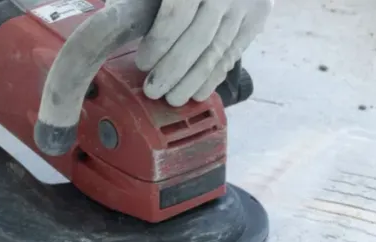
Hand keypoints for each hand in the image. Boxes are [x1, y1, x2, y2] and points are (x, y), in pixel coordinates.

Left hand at [133, 0, 272, 105]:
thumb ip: (143, 0)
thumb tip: (117, 20)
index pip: (177, 15)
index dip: (159, 43)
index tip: (143, 63)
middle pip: (198, 38)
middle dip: (173, 70)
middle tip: (153, 90)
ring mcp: (245, 5)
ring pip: (217, 50)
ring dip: (193, 81)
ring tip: (172, 98)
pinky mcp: (258, 17)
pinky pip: (233, 53)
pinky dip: (214, 76)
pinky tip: (198, 93)